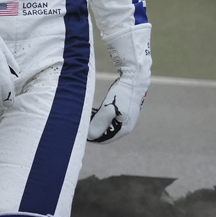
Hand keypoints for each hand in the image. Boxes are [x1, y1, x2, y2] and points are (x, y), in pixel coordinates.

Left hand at [86, 23, 150, 142]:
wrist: (135, 77)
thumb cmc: (122, 93)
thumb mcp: (108, 109)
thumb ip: (99, 123)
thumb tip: (89, 136)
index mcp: (124, 128)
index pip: (104, 139)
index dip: (91, 137)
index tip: (79, 131)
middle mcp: (126, 125)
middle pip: (105, 132)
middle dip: (93, 129)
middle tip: (80, 123)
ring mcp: (126, 117)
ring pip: (107, 124)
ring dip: (96, 122)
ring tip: (85, 116)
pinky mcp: (124, 110)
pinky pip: (109, 117)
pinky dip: (100, 116)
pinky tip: (93, 111)